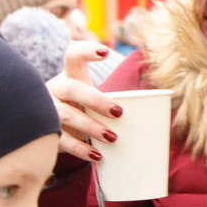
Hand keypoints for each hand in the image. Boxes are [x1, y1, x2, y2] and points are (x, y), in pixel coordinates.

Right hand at [46, 43, 121, 165]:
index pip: (73, 55)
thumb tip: (161, 110)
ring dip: (90, 126)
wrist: (53, 131)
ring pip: (66, 114)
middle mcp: (56, 89)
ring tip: (112, 138)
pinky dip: (80, 149)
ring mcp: (48, 110)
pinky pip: (61, 140)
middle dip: (95, 100)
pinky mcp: (45, 132)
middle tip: (119, 112)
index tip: (105, 52)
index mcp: (70, 75)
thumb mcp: (94, 100)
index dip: (86, 51)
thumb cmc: (84, 111)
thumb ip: (116, 100)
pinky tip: (96, 155)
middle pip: (72, 88)